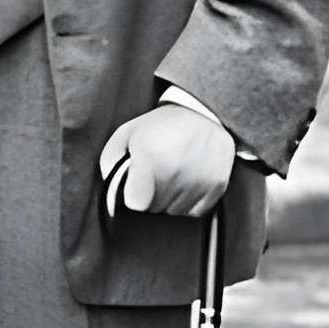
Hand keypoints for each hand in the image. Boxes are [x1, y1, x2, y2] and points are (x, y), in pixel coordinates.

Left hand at [98, 98, 236, 218]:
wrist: (202, 113)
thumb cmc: (161, 125)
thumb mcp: (125, 135)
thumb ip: (111, 164)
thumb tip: (113, 194)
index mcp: (151, 158)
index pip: (136, 204)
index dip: (133, 197)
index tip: (136, 187)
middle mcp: (176, 172)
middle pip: (155, 210)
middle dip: (150, 199)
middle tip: (154, 177)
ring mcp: (199, 181)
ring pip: (175, 214)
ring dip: (169, 202)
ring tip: (171, 177)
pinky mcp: (217, 186)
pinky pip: (195, 212)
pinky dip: (188, 203)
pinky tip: (185, 182)